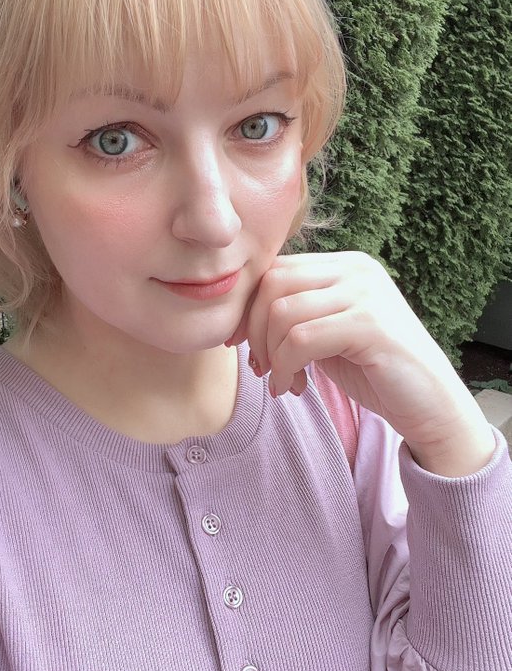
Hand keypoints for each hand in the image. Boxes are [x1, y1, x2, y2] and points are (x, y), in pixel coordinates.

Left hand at [227, 251, 496, 474]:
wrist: (430, 405)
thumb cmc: (375, 371)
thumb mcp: (328, 333)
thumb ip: (296, 315)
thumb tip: (240, 317)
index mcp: (345, 266)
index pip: (275, 270)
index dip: (248, 309)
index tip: (242, 345)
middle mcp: (356, 270)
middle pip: (272, 284)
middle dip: (253, 330)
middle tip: (260, 367)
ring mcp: (365, 293)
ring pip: (282, 313)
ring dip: (271, 355)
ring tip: (282, 381)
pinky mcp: (369, 324)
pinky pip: (301, 339)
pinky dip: (285, 368)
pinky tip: (293, 388)